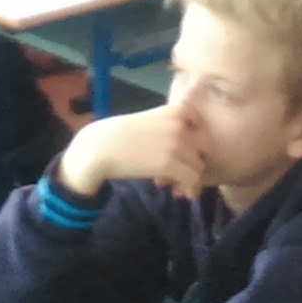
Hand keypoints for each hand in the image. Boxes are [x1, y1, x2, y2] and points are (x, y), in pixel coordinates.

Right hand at [58, 105, 205, 203]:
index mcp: (174, 111)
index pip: (200, 123)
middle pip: (202, 148)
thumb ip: (168, 128)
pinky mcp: (170, 164)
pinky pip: (192, 180)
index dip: (196, 139)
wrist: (99, 148)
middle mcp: (179, 125)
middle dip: (192, 162)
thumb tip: (184, 150)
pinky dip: (186, 189)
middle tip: (178, 173)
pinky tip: (173, 191)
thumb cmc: (118, 135)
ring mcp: (176, 144)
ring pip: (198, 166)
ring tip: (171, 185)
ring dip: (187, 178)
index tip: (185, 150)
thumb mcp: (148, 121)